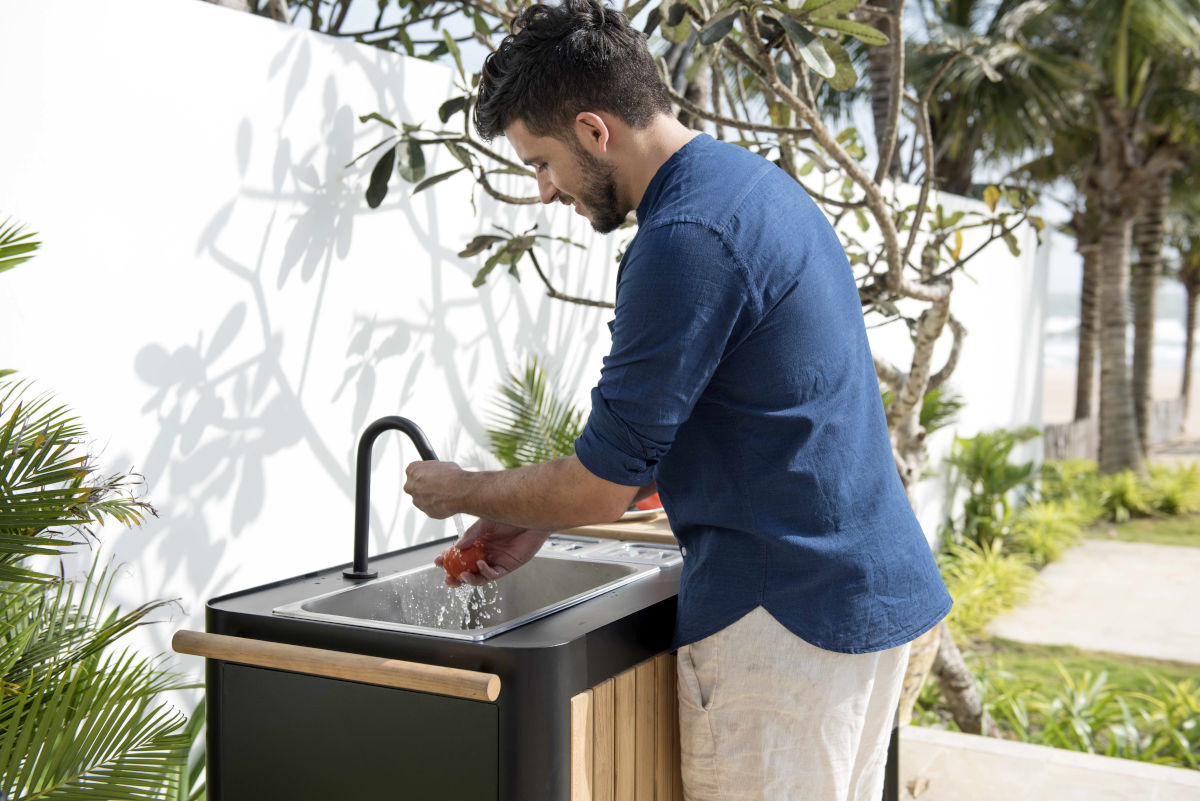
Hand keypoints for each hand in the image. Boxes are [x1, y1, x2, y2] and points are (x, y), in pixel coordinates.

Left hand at [403, 460, 468, 518]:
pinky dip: (437, 505)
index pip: (413, 471)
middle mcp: (411, 486)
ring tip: (445, 493)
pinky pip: (430, 508)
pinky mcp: (426, 511)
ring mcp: (417, 500)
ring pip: (422, 498)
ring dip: (430, 497)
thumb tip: (436, 473)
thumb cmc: (452, 476)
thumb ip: (433, 471)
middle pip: (414, 486)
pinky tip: (447, 501)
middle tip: (436, 485)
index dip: (424, 473)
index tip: (430, 475)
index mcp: (412, 470)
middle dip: (424, 486)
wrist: (460, 491)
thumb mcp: (441, 465)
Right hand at [433, 519, 550, 586]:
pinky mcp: (508, 565)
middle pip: (467, 569)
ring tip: (461, 576)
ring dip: (469, 579)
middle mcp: (485, 553)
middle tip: (447, 578)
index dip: (448, 558)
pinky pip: (494, 573)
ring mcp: (496, 560)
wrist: (530, 515)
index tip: (438, 561)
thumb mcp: (486, 522)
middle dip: (456, 576)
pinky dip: (485, 572)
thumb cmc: (510, 514)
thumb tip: (458, 546)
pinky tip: (481, 565)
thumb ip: (472, 534)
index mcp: (477, 542)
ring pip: (480, 576)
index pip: (459, 553)